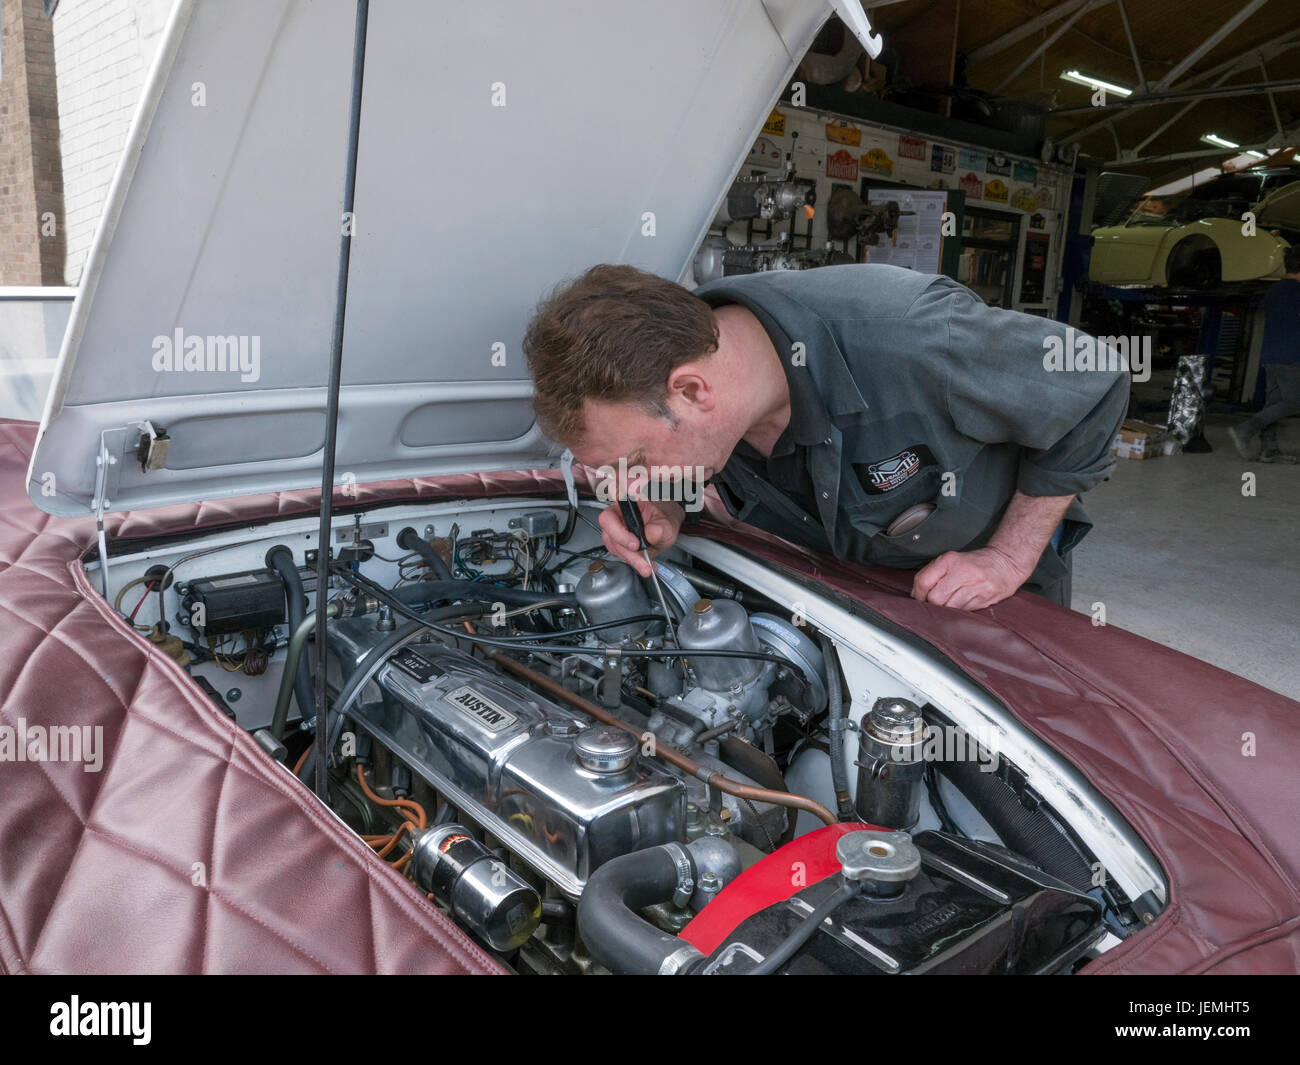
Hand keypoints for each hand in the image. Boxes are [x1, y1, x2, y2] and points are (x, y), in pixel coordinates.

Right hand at [598, 500, 684, 576]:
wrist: (666, 527)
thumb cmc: (664, 517)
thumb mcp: (667, 522)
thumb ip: (659, 528)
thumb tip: (650, 534)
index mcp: (624, 505)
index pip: (608, 518)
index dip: (618, 532)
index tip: (635, 544)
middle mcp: (617, 518)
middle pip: (611, 537)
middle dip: (628, 552)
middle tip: (642, 560)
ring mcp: (616, 533)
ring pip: (615, 549)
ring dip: (632, 560)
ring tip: (646, 566)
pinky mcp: (619, 546)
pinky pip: (621, 556)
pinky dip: (634, 562)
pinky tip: (645, 564)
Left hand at [911, 546, 1029, 609]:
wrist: (1005, 563)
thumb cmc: (973, 564)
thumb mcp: (951, 561)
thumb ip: (932, 574)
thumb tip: (916, 595)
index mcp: (949, 560)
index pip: (923, 582)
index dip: (918, 595)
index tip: (920, 598)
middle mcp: (962, 572)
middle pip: (935, 599)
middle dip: (932, 604)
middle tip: (936, 603)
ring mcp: (975, 586)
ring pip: (949, 608)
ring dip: (946, 609)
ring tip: (951, 602)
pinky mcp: (984, 598)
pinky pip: (963, 611)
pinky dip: (959, 611)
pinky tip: (963, 603)